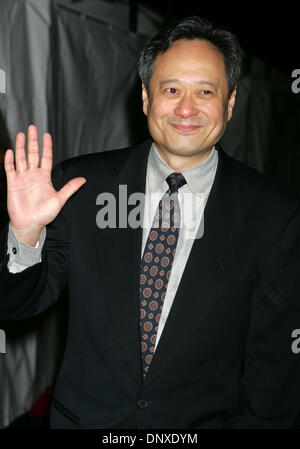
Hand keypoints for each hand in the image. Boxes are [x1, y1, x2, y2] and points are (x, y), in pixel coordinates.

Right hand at [4, 125, 85, 245]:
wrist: (30, 224)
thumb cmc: (44, 214)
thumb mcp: (60, 199)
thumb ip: (70, 188)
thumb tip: (83, 180)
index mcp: (45, 178)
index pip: (46, 158)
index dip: (47, 147)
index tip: (47, 135)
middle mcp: (33, 175)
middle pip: (32, 154)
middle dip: (32, 141)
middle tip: (33, 128)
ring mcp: (22, 179)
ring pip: (21, 158)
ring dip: (21, 147)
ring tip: (21, 134)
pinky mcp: (13, 184)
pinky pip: (10, 169)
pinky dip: (9, 160)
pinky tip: (10, 151)